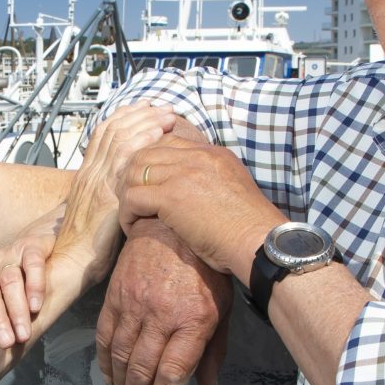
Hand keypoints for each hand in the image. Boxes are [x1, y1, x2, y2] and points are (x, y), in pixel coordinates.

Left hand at [0, 207, 59, 347]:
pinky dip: (34, 286)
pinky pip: (32, 264)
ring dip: (16, 310)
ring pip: (9, 281)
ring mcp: (10, 254)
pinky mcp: (32, 246)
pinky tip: (37, 305)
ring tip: (23, 334)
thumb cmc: (19, 277)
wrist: (42, 241)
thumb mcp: (1, 295)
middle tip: (5, 343)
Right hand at [51, 107, 175, 281]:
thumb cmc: (87, 246)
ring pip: (120, 137)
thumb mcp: (96, 213)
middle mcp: (90, 173)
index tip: (145, 108)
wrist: (70, 263)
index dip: (125, 117)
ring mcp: (97, 181)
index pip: (104, 134)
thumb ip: (110, 196)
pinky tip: (158, 134)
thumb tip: (132, 188)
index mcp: (87, 175)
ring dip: (146, 122)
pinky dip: (141, 141)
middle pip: (113, 129)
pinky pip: (124, 159)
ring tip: (167, 116)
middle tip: (163, 107)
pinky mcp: (106, 193)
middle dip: (140, 114)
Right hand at [97, 219, 231, 384]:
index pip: (171, 374)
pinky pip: (104, 333)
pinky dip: (103, 360)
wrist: (174, 224)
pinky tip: (108, 377)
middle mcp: (161, 316)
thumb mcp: (221, 311)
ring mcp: (134, 304)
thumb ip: (213, 354)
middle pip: (142, 370)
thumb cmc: (206, 270)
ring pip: (120, 356)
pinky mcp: (116, 294)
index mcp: (193, 321)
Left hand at [117, 139, 279, 280]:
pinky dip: (127, 213)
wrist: (257, 241)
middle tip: (129, 198)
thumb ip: (213, 181)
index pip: (168, 144)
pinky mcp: (171, 196)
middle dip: (131, 175)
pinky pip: (133, 197)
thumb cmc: (249, 228)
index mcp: (212, 154)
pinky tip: (131, 227)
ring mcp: (183, 174)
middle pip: (145, 153)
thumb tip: (196, 193)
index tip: (146, 183)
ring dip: (127, 194)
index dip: (150, 161)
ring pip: (134, 172)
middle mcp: (196, 157)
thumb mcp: (233, 190)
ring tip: (130, 213)